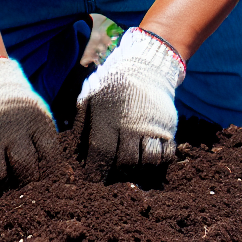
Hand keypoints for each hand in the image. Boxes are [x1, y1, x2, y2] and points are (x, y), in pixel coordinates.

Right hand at [0, 57, 58, 186]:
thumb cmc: (23, 114)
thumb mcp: (41, 121)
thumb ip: (47, 147)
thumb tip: (63, 179)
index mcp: (37, 123)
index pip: (48, 157)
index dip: (49, 172)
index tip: (46, 178)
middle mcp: (11, 131)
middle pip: (24, 169)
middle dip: (28, 182)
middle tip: (27, 186)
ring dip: (5, 184)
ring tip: (9, 181)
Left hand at [73, 27, 184, 180]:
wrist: (146, 65)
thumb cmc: (113, 84)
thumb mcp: (90, 96)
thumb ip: (82, 123)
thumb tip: (74, 152)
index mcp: (108, 120)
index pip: (101, 156)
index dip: (96, 171)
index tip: (93, 176)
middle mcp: (131, 126)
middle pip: (124, 162)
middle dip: (117, 172)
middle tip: (113, 172)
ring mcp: (152, 127)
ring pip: (146, 161)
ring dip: (137, 168)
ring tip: (130, 166)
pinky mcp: (168, 127)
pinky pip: (166, 153)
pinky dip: (158, 161)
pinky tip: (148, 158)